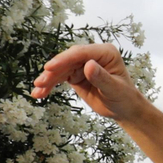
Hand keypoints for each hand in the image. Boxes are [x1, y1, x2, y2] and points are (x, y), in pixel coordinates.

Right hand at [31, 43, 146, 122]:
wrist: (124, 109)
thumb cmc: (124, 98)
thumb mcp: (115, 90)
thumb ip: (102, 78)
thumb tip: (88, 65)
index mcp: (106, 52)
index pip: (82, 53)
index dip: (64, 59)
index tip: (50, 67)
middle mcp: (92, 55)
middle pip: (68, 60)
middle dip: (53, 71)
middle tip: (40, 82)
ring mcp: (82, 64)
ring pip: (61, 69)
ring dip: (48, 79)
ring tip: (37, 90)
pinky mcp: (75, 74)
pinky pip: (59, 77)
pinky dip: (49, 85)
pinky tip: (39, 93)